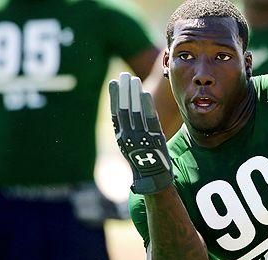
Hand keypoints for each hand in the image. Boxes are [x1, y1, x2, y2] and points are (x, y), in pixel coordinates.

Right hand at [109, 72, 172, 193]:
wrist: (153, 177)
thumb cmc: (144, 159)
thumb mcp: (132, 144)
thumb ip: (129, 129)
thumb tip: (127, 111)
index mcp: (121, 138)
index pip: (115, 113)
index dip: (114, 97)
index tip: (114, 83)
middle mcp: (128, 137)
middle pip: (124, 109)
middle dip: (123, 91)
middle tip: (123, 75)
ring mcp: (140, 138)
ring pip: (135, 112)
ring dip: (134, 94)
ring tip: (133, 80)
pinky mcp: (153, 139)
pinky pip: (149, 119)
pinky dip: (146, 106)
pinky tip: (144, 93)